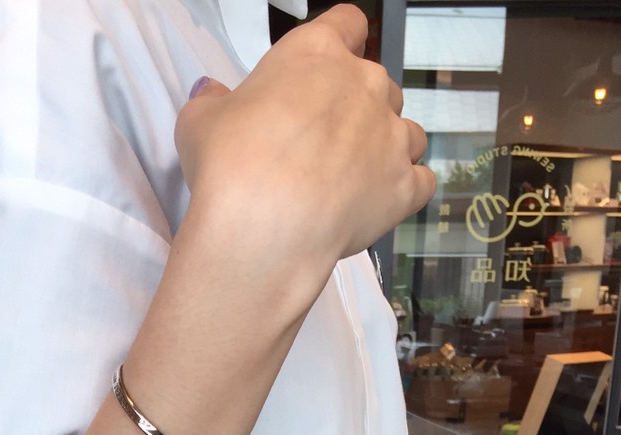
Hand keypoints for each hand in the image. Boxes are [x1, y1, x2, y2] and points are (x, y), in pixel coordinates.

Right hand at [175, 5, 434, 285]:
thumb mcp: (200, 122)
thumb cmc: (229, 164)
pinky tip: (379, 205)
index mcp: (317, 53)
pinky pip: (421, 182)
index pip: (347, 24)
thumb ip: (213, 102)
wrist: (264, 225)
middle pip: (378, 84)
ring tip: (354, 180)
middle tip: (325, 145)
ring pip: (407, 132)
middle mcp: (365, 84)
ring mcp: (391, 136)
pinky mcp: (405, 186)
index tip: (327, 68)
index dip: (340, 42)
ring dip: (387, 149)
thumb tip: (212, 94)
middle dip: (358, 109)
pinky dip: (404, 191)